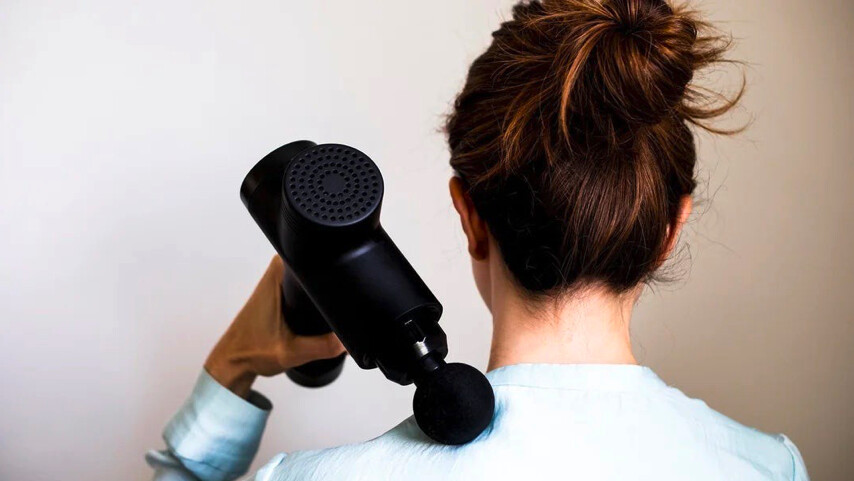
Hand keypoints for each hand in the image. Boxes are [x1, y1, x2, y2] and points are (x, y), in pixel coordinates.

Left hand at [204, 256, 345, 397]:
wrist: (234, 362)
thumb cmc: (251, 352)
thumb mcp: (292, 352)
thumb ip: (324, 346)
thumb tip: (350, 339)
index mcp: (278, 273)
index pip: (316, 259)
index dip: (333, 277)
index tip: (337, 298)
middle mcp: (277, 270)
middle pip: (319, 269)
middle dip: (329, 293)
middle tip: (324, 319)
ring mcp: (279, 279)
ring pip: (313, 279)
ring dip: (323, 297)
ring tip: (315, 321)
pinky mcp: (281, 290)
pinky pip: (305, 287)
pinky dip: (314, 302)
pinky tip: (314, 318)